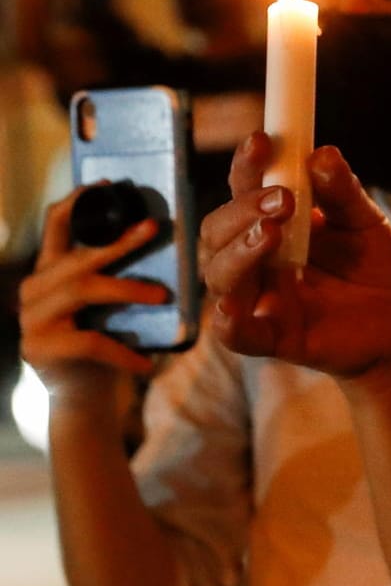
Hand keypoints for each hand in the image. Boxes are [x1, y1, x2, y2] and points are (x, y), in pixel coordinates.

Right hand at [19, 186, 167, 407]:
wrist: (87, 400)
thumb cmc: (107, 346)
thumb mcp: (111, 307)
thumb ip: (117, 275)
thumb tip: (159, 238)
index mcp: (50, 274)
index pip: (55, 229)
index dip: (76, 203)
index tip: (105, 185)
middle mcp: (33, 291)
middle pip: (77, 258)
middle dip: (118, 241)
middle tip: (153, 228)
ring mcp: (32, 320)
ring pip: (83, 290)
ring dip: (127, 290)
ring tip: (162, 296)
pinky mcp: (40, 349)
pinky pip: (89, 341)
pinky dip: (123, 351)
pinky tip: (146, 363)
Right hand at [201, 133, 390, 381]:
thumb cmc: (374, 268)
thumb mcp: (367, 223)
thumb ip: (344, 193)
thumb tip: (323, 153)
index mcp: (273, 222)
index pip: (244, 189)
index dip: (247, 165)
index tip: (261, 141)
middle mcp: (254, 258)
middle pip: (218, 229)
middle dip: (243, 209)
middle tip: (283, 199)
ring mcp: (259, 297)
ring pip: (220, 274)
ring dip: (239, 251)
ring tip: (272, 232)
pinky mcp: (271, 337)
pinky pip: (235, 334)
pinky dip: (229, 322)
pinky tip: (232, 307)